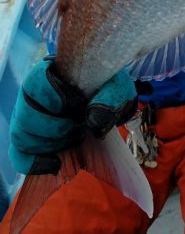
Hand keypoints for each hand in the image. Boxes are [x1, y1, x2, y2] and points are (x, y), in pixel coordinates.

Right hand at [9, 58, 137, 174]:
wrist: (106, 103)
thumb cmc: (106, 89)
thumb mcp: (115, 88)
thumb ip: (108, 99)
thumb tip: (93, 120)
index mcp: (48, 71)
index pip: (35, 82)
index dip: (56, 98)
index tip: (79, 104)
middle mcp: (30, 93)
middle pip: (26, 115)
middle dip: (56, 127)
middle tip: (80, 126)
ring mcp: (25, 116)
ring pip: (21, 136)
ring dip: (51, 143)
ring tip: (75, 137)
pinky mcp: (27, 137)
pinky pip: (19, 155)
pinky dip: (35, 163)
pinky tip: (56, 162)